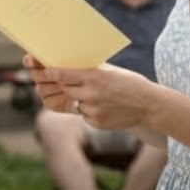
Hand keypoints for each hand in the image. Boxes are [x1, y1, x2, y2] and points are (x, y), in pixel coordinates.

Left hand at [28, 59, 156, 129]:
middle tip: (41, 77)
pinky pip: (82, 113)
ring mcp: (93, 110)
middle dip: (53, 83)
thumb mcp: (109, 71)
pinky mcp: (95, 122)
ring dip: (74, 96)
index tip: (40, 69)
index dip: (48, 72)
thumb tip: (63, 67)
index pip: (61, 74)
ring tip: (90, 91)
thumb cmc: (129, 83)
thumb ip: (87, 70)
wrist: (149, 105)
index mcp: (94, 76)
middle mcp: (91, 93)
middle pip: (63, 88)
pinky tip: (102, 105)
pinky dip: (86, 108)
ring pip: (72, 101)